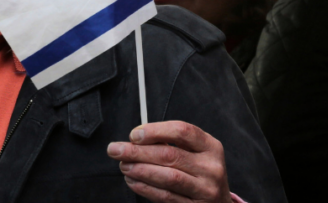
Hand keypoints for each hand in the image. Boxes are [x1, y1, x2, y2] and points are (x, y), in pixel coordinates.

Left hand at [107, 121, 230, 202]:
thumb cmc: (199, 172)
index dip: (155, 131)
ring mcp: (205, 189)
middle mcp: (211, 167)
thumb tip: (136, 140)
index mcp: (210, 146)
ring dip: (140, 170)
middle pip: (170, 155)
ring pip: (168, 177)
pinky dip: (146, 188)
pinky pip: (166, 196)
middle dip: (138, 151)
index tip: (134, 134)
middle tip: (116, 150)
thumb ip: (170, 144)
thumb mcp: (195, 153)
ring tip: (123, 166)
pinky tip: (133, 182)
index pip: (182, 131)